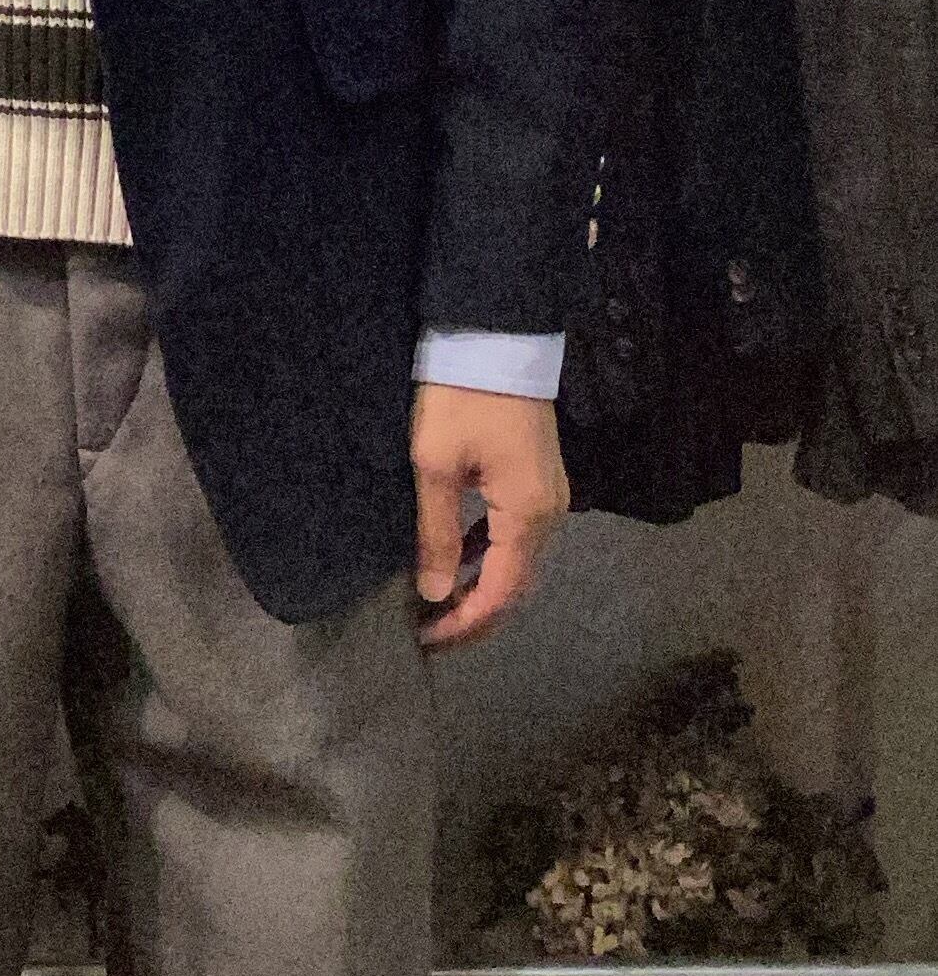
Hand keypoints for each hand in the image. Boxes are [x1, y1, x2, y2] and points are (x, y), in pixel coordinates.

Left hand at [411, 383, 568, 648]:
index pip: (501, 592)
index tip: (427, 638)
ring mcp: (549, 493)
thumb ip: (438, 533)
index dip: (466, 622)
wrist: (496, 336)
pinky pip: (517, 531)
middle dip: (476, 612)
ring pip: (519, 559)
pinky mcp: (538, 476)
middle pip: (517, 583)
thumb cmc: (460, 399)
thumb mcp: (436, 465)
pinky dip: (490, 553)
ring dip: (483, 584)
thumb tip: (436, 593)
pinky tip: (460, 557)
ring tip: (440, 602)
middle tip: (431, 630)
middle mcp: (550, 511)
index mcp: (527, 513)